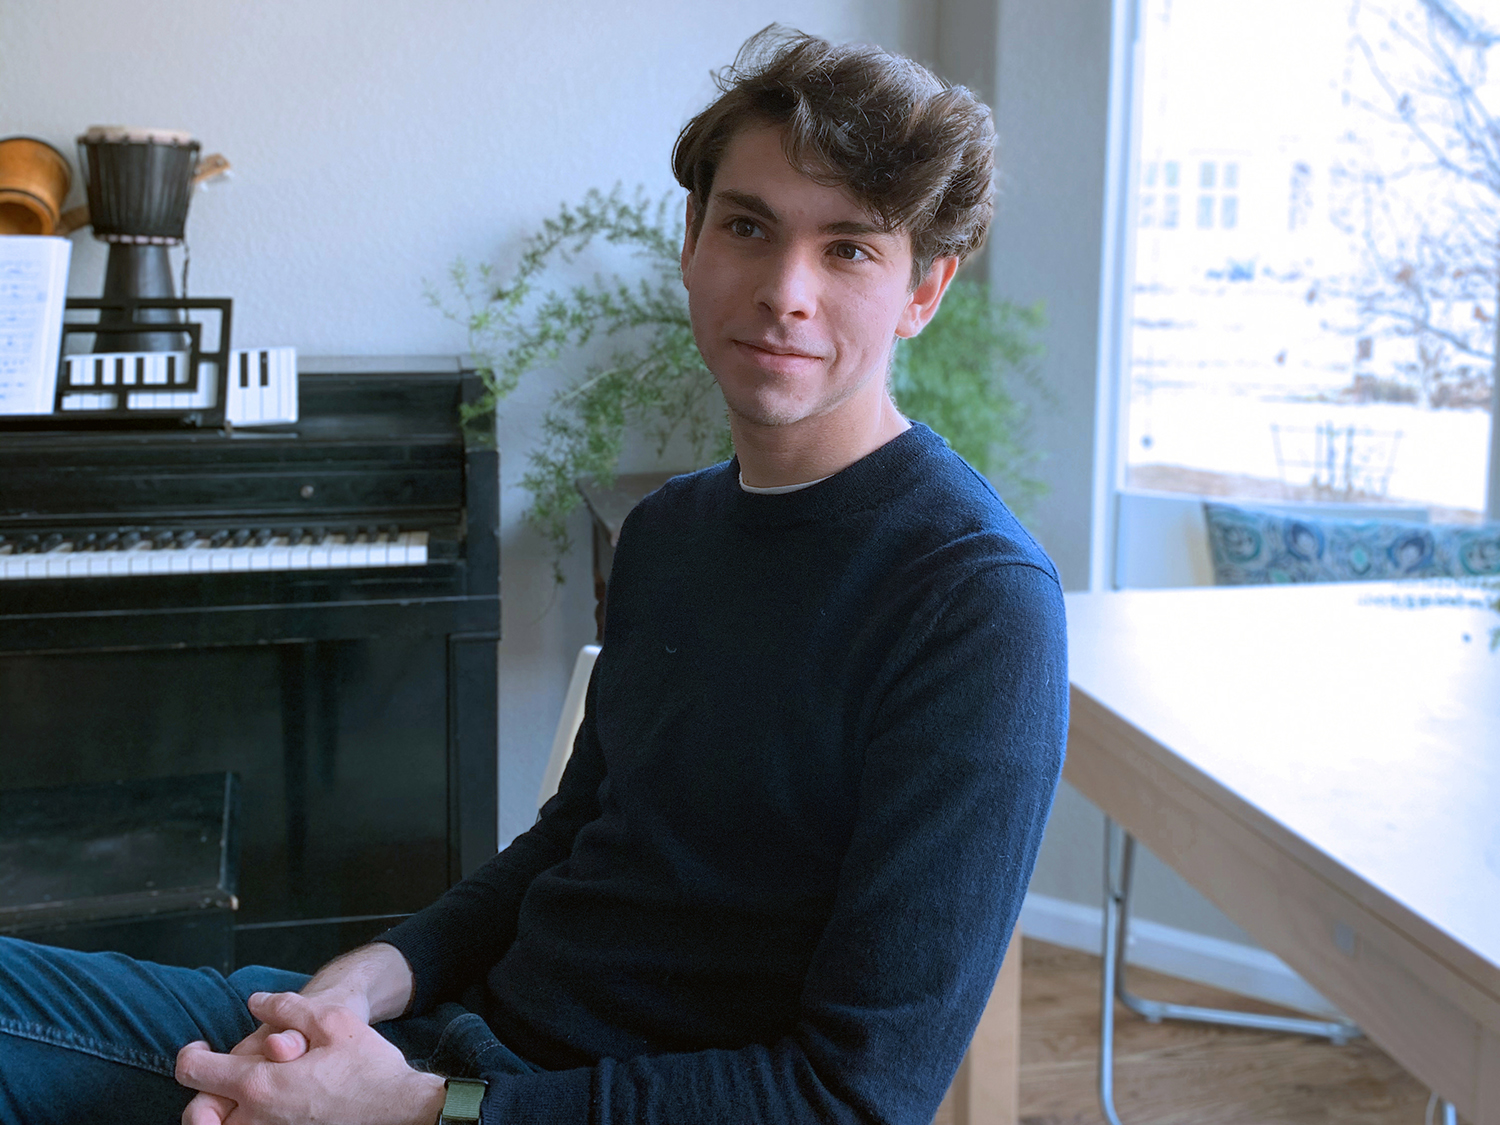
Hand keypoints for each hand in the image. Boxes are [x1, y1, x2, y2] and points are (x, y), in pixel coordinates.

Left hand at [176, 991, 444, 1124]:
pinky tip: (271, 1112)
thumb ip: (288, 1006)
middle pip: (197, 1114)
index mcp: (260, 1084)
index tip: (201, 1050)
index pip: (194, 1072)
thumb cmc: (369, 1068)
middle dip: (204, 1096)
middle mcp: (256, 1121)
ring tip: (242, 1100)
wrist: (401, 1112)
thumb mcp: (334, 1021)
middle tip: (220, 1083)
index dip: (191, 1055)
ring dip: (227, 1115)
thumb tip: (256, 1001)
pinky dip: (250, 1124)